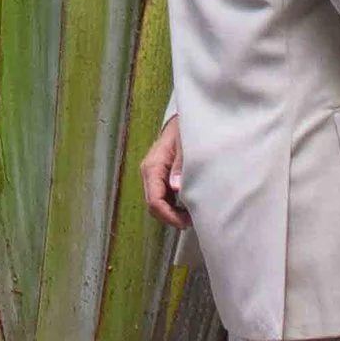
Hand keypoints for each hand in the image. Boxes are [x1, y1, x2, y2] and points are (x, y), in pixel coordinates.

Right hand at [140, 110, 188, 229]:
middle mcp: (149, 172)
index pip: (154, 201)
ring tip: (191, 215)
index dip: (169, 216)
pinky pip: (162, 196)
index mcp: (152, 167)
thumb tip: (176, 187)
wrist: (185, 118)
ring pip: (157, 203)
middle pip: (153, 206)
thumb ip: (180, 165)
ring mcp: (153, 175)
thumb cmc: (185, 129)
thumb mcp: (185, 144)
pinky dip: (172, 205)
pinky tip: (187, 205)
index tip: (186, 222)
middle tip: (191, 222)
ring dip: (171, 213)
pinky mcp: (159, 176)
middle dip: (170, 218)